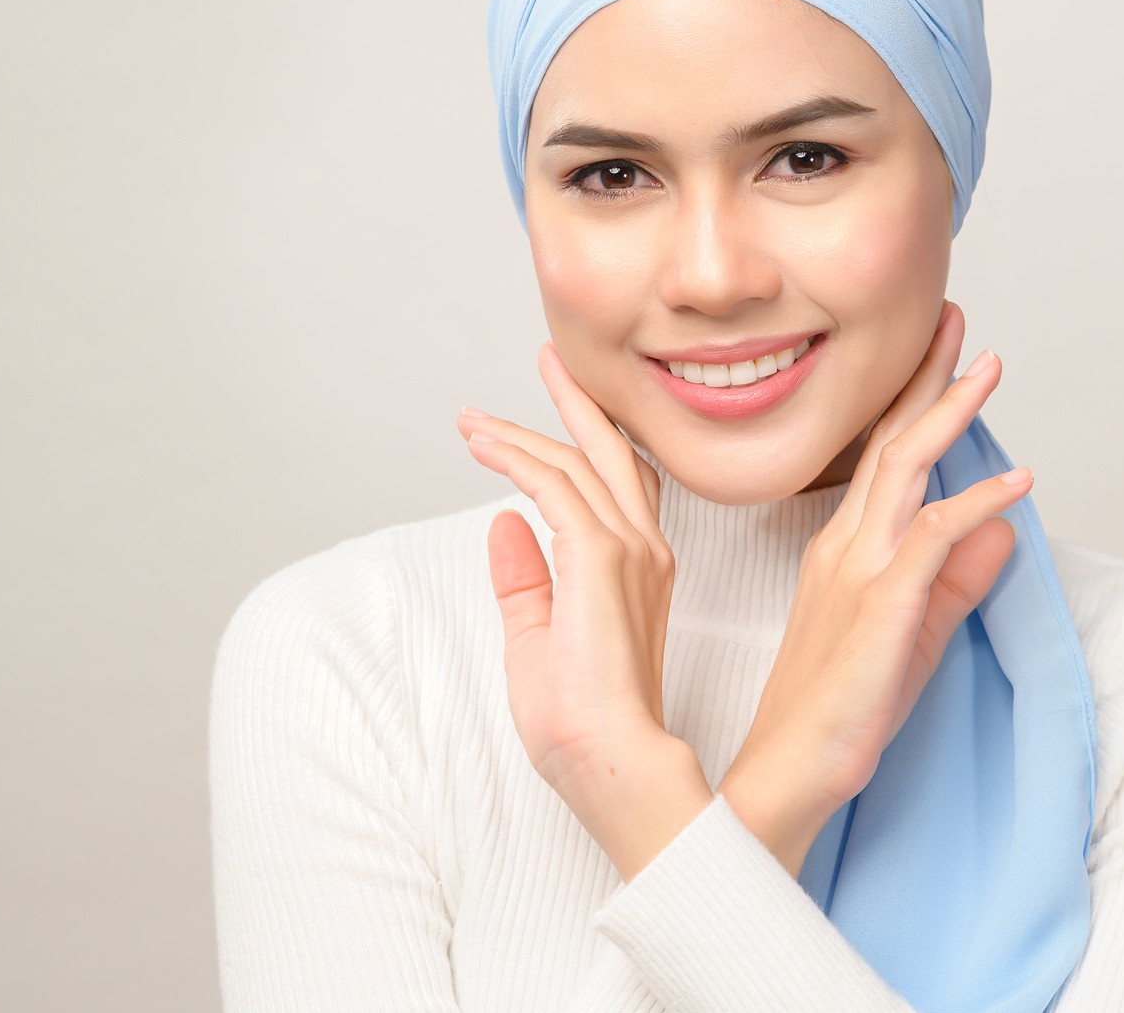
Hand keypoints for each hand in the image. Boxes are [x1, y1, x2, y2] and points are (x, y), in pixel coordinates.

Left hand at [456, 341, 712, 879]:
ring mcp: (630, 551)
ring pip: (574, 463)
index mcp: (641, 571)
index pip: (618, 490)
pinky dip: (516, 458)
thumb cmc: (585, 725)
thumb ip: (525, 583)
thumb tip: (502, 526)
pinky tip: (484, 448)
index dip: (587, 446)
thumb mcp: (540, 642)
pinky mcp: (600, 557)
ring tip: (477, 419)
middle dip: (576, 404)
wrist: (614, 763)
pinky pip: (553, 486)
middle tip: (550, 360)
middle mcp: (646, 551)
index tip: (549, 420)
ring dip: (521, 434)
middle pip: (611, 455)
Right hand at [720, 301, 1030, 875]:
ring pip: (906, 471)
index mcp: (845, 551)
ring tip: (987, 367)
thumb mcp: (914, 637)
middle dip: (927, 380)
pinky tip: (1015, 482)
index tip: (944, 356)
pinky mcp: (881, 606)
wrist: (789, 775)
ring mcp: (860, 572)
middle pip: (891, 445)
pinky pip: (932, 539)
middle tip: (956, 323)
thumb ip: (957, 581)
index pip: (883, 461)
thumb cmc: (840, 714)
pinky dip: (975, 504)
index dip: (913, 404)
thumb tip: (1002, 526)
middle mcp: (847, 548)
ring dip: (948, 414)